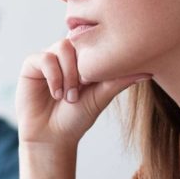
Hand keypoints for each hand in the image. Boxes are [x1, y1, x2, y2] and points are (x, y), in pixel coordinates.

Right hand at [17, 39, 147, 147]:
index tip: (96, 81)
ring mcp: (48, 59)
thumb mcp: (101, 97)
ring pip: (62, 47)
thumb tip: (149, 71)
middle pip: (78, 41)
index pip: (93, 41)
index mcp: (83, 59)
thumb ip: (119, 81)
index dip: (97, 57)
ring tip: (69, 97)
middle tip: (82, 91)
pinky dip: (53, 77)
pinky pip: (44, 58)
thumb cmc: (76, 119)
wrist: (52, 137)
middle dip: (82, 68)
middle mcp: (66, 55)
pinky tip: (56, 94)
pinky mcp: (31, 65)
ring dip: (68, 74)